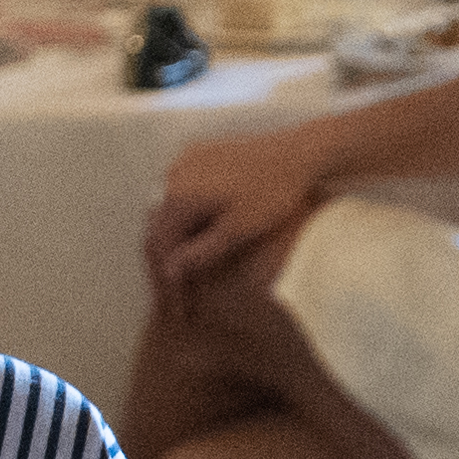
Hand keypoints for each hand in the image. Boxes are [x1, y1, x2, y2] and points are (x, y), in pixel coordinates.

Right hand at [144, 126, 333, 300]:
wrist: (297, 153)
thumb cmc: (272, 194)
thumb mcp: (237, 231)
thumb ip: (200, 252)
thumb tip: (169, 272)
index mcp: (178, 195)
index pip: (160, 244)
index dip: (169, 277)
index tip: (180, 305)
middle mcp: (172, 175)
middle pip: (161, 225)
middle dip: (170, 257)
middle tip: (184, 291)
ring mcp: (184, 161)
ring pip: (170, 207)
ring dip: (177, 235)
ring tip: (192, 264)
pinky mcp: (198, 153)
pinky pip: (181, 188)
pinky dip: (187, 212)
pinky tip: (201, 229)